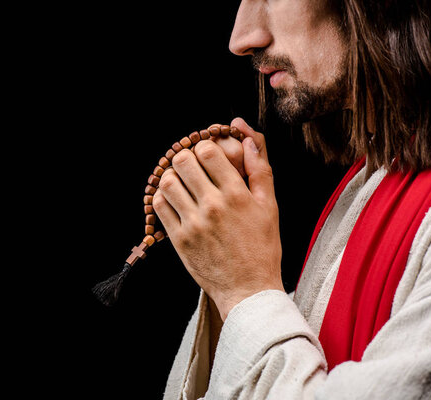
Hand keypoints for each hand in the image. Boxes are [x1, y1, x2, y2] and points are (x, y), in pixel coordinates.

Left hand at [153, 118, 283, 320]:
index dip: (205, 146)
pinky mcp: (179, 240)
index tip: (208, 155)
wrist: (249, 290)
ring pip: (167, 182)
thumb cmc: (262, 247)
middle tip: (193, 166)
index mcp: (237, 194)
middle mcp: (213, 206)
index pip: (207, 150)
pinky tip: (175, 200)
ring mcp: (193, 224)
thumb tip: (247, 137)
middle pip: (182, 161)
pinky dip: (163, 197)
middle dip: (186, 157)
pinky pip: (160, 207)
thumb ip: (259, 168)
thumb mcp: (270, 206)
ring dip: (172, 176)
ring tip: (182, 183)